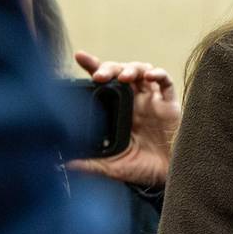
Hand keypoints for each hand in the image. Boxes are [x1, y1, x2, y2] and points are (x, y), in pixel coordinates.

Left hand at [68, 51, 180, 188]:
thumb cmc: (141, 169)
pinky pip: (166, 83)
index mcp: (118, 110)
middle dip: (110, 67)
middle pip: (121, 71)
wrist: (168, 177)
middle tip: (100, 75)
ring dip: (132, 68)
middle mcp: (135, 101)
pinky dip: (159, 74)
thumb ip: (90, 163)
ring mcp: (153, 101)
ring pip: (142, 71)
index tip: (80, 56)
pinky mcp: (170, 105)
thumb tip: (62, 164)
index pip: (104, 83)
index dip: (93, 66)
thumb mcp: (111, 166)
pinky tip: (150, 76)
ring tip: (124, 77)